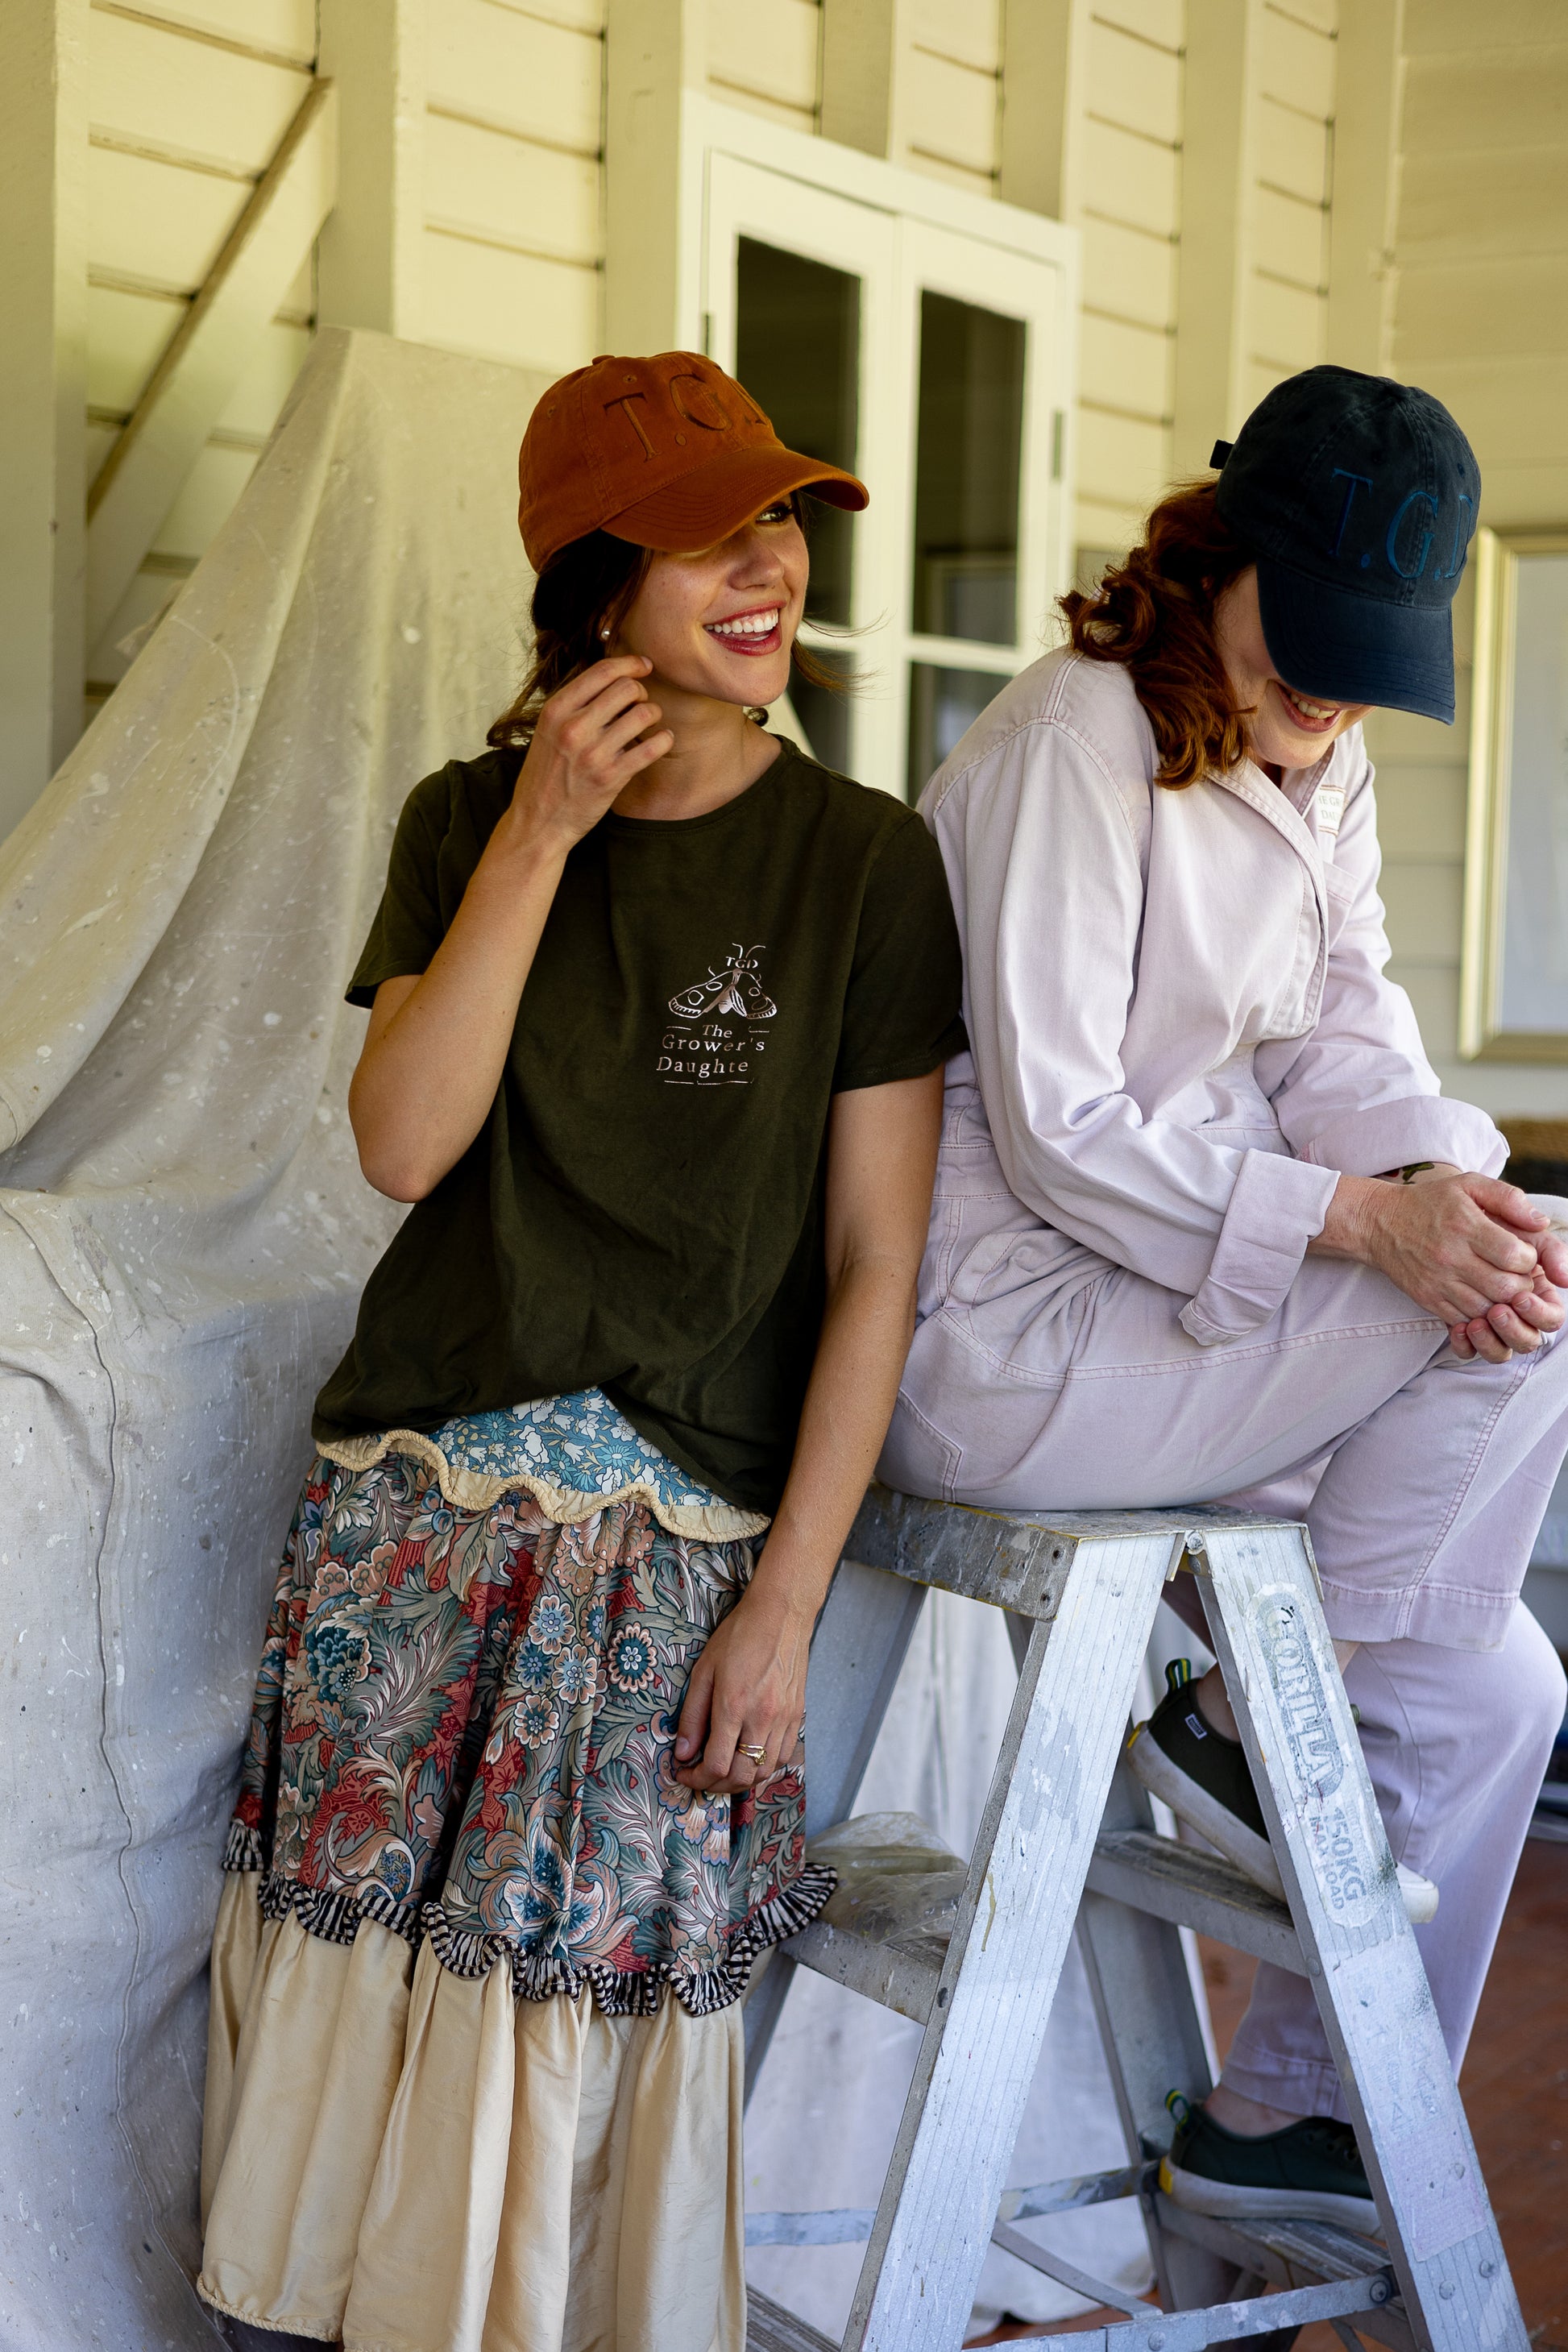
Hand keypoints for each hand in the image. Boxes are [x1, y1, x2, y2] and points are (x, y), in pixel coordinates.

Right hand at [498, 656, 670, 856]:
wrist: (538, 822)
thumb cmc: (545, 775)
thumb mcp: (548, 731)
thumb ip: (574, 705)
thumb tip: (611, 678)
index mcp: (556, 710)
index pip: (602, 671)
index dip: (631, 663)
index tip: (644, 666)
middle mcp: (574, 727)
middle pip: (627, 688)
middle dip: (642, 691)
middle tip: (641, 703)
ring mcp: (594, 753)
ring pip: (644, 714)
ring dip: (653, 715)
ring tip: (648, 724)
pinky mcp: (612, 777)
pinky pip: (652, 747)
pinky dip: (664, 740)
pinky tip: (663, 740)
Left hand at [673, 1582, 811, 1795]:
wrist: (780, 1615)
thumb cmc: (738, 1636)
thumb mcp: (703, 1670)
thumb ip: (692, 1715)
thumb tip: (683, 1753)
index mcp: (733, 1706)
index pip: (716, 1765)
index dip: (695, 1778)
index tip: (682, 1771)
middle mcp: (762, 1718)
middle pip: (741, 1777)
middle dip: (715, 1786)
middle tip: (699, 1777)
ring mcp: (784, 1720)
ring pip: (764, 1773)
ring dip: (740, 1782)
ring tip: (723, 1772)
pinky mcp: (797, 1716)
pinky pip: (783, 1758)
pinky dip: (764, 1768)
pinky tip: (749, 1759)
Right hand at [1316, 1169, 1567, 1362]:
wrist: (1379, 1223)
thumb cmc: (1429, 1202)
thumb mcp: (1469, 1184)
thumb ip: (1509, 1198)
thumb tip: (1540, 1223)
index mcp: (1465, 1226)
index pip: (1514, 1256)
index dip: (1529, 1258)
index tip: (1522, 1253)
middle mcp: (1451, 1256)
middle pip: (1506, 1287)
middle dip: (1522, 1284)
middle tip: (1516, 1273)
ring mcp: (1438, 1282)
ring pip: (1488, 1309)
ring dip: (1503, 1302)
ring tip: (1500, 1285)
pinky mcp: (1428, 1299)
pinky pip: (1465, 1319)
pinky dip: (1480, 1314)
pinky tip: (1481, 1296)